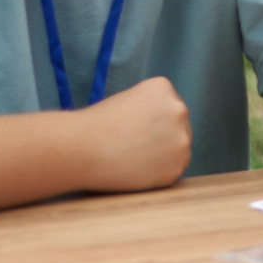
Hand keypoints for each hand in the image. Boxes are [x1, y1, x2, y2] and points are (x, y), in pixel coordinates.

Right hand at [76, 76, 190, 190]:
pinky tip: (136, 170)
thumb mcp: (127, 100)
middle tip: (133, 146)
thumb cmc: (95, 126)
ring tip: (133, 158)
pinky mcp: (177, 166)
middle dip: (161, 137)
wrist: (81, 149)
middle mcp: (179, 109)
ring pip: (178, 149)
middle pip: (178, 127)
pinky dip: (157, 174)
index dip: (149, 121)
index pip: (167, 106)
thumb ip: (150, 108)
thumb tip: (163, 125)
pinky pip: (172, 171)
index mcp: (163, 88)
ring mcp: (182, 139)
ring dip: (162, 156)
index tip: (131, 128)